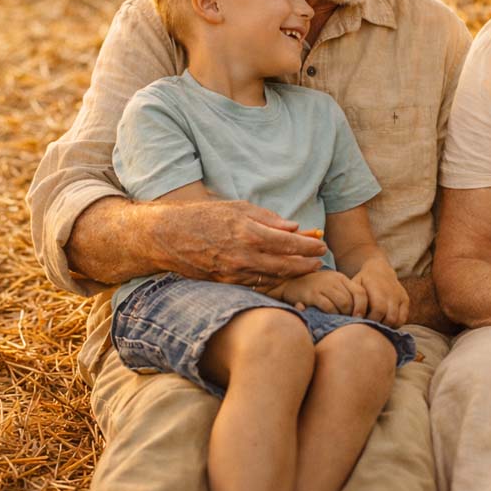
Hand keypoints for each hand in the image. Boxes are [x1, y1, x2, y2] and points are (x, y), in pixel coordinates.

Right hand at [152, 200, 326, 287]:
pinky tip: (280, 273)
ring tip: (305, 268)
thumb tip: (293, 228)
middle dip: (306, 264)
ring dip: (292, 274)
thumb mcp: (237, 208)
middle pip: (286, 265)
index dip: (309, 247)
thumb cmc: (203, 216)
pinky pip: (256, 283)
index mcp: (250, 233)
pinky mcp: (226, 282)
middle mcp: (245, 256)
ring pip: (273, 277)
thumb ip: (268, 218)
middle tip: (319, 261)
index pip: (290, 244)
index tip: (321, 246)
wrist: (169, 236)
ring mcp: (235, 272)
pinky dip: (271, 279)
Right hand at [270, 270, 365, 315]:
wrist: (288, 283)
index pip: (360, 292)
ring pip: (342, 304)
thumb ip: (343, 295)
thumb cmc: (312, 289)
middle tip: (348, 322)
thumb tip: (359, 314)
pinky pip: (328, 307)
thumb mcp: (329, 287)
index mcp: (340, 278)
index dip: (363, 306)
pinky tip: (326, 318)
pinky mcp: (312, 294)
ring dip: (342, 316)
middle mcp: (333, 280)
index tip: (360, 317)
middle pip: (351, 300)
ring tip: (338, 321)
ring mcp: (322, 286)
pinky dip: (331, 315)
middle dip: (352, 314)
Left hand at [352, 256, 409, 326]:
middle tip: (368, 326)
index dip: (370, 319)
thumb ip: (354, 300)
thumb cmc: (362, 282)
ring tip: (376, 325)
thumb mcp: (354, 285)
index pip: (378, 309)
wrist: (379, 270)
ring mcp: (399, 296)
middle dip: (378, 325)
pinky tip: (384, 323)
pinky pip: (403, 319)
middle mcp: (391, 292)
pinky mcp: (405, 300)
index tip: (361, 321)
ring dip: (386, 327)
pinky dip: (394, 325)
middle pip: (389, 317)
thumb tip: (353, 317)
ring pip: (396, 320)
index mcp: (376, 287)